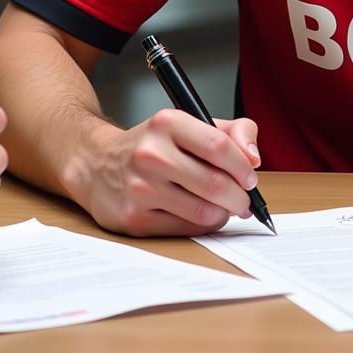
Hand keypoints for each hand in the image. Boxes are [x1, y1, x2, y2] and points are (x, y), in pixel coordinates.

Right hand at [75, 111, 261, 236]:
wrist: (98, 164)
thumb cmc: (154, 144)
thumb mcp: (191, 123)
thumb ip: (232, 132)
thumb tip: (254, 158)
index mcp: (167, 123)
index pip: (219, 147)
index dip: (242, 167)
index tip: (250, 177)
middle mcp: (150, 153)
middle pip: (214, 183)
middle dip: (239, 197)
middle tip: (244, 201)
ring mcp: (140, 188)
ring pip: (203, 211)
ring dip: (224, 213)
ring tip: (225, 208)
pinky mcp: (133, 218)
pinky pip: (185, 229)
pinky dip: (203, 226)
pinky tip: (202, 216)